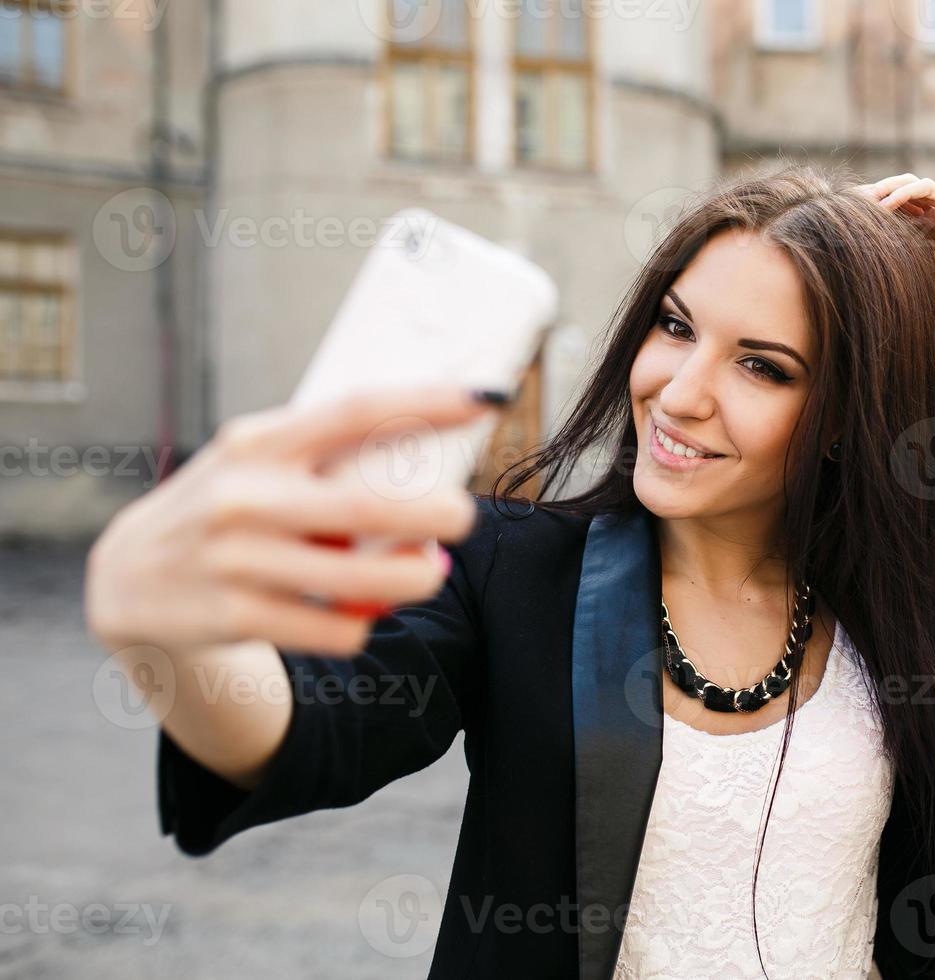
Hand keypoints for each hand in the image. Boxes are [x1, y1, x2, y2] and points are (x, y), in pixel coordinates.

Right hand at [84, 384, 501, 656]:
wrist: (129, 579)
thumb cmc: (231, 508)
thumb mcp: (263, 461)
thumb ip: (337, 452)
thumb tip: (438, 443)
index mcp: (259, 442)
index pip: (354, 412)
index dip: (425, 403)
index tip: (485, 398)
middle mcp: (243, 495)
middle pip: (366, 506)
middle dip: (436, 515)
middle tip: (465, 517)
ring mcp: (235, 559)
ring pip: (362, 581)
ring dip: (414, 578)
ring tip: (426, 571)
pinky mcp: (234, 617)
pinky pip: (336, 629)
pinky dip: (362, 625)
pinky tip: (357, 613)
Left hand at [855, 173, 934, 357]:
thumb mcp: (903, 289)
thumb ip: (881, 278)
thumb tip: (837, 280)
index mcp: (918, 239)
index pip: (886, 213)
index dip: (864, 212)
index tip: (838, 219)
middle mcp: (933, 222)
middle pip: (895, 195)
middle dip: (871, 197)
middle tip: (847, 206)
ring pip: (910, 185)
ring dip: (885, 189)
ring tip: (865, 203)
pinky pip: (929, 189)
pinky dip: (906, 191)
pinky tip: (886, 206)